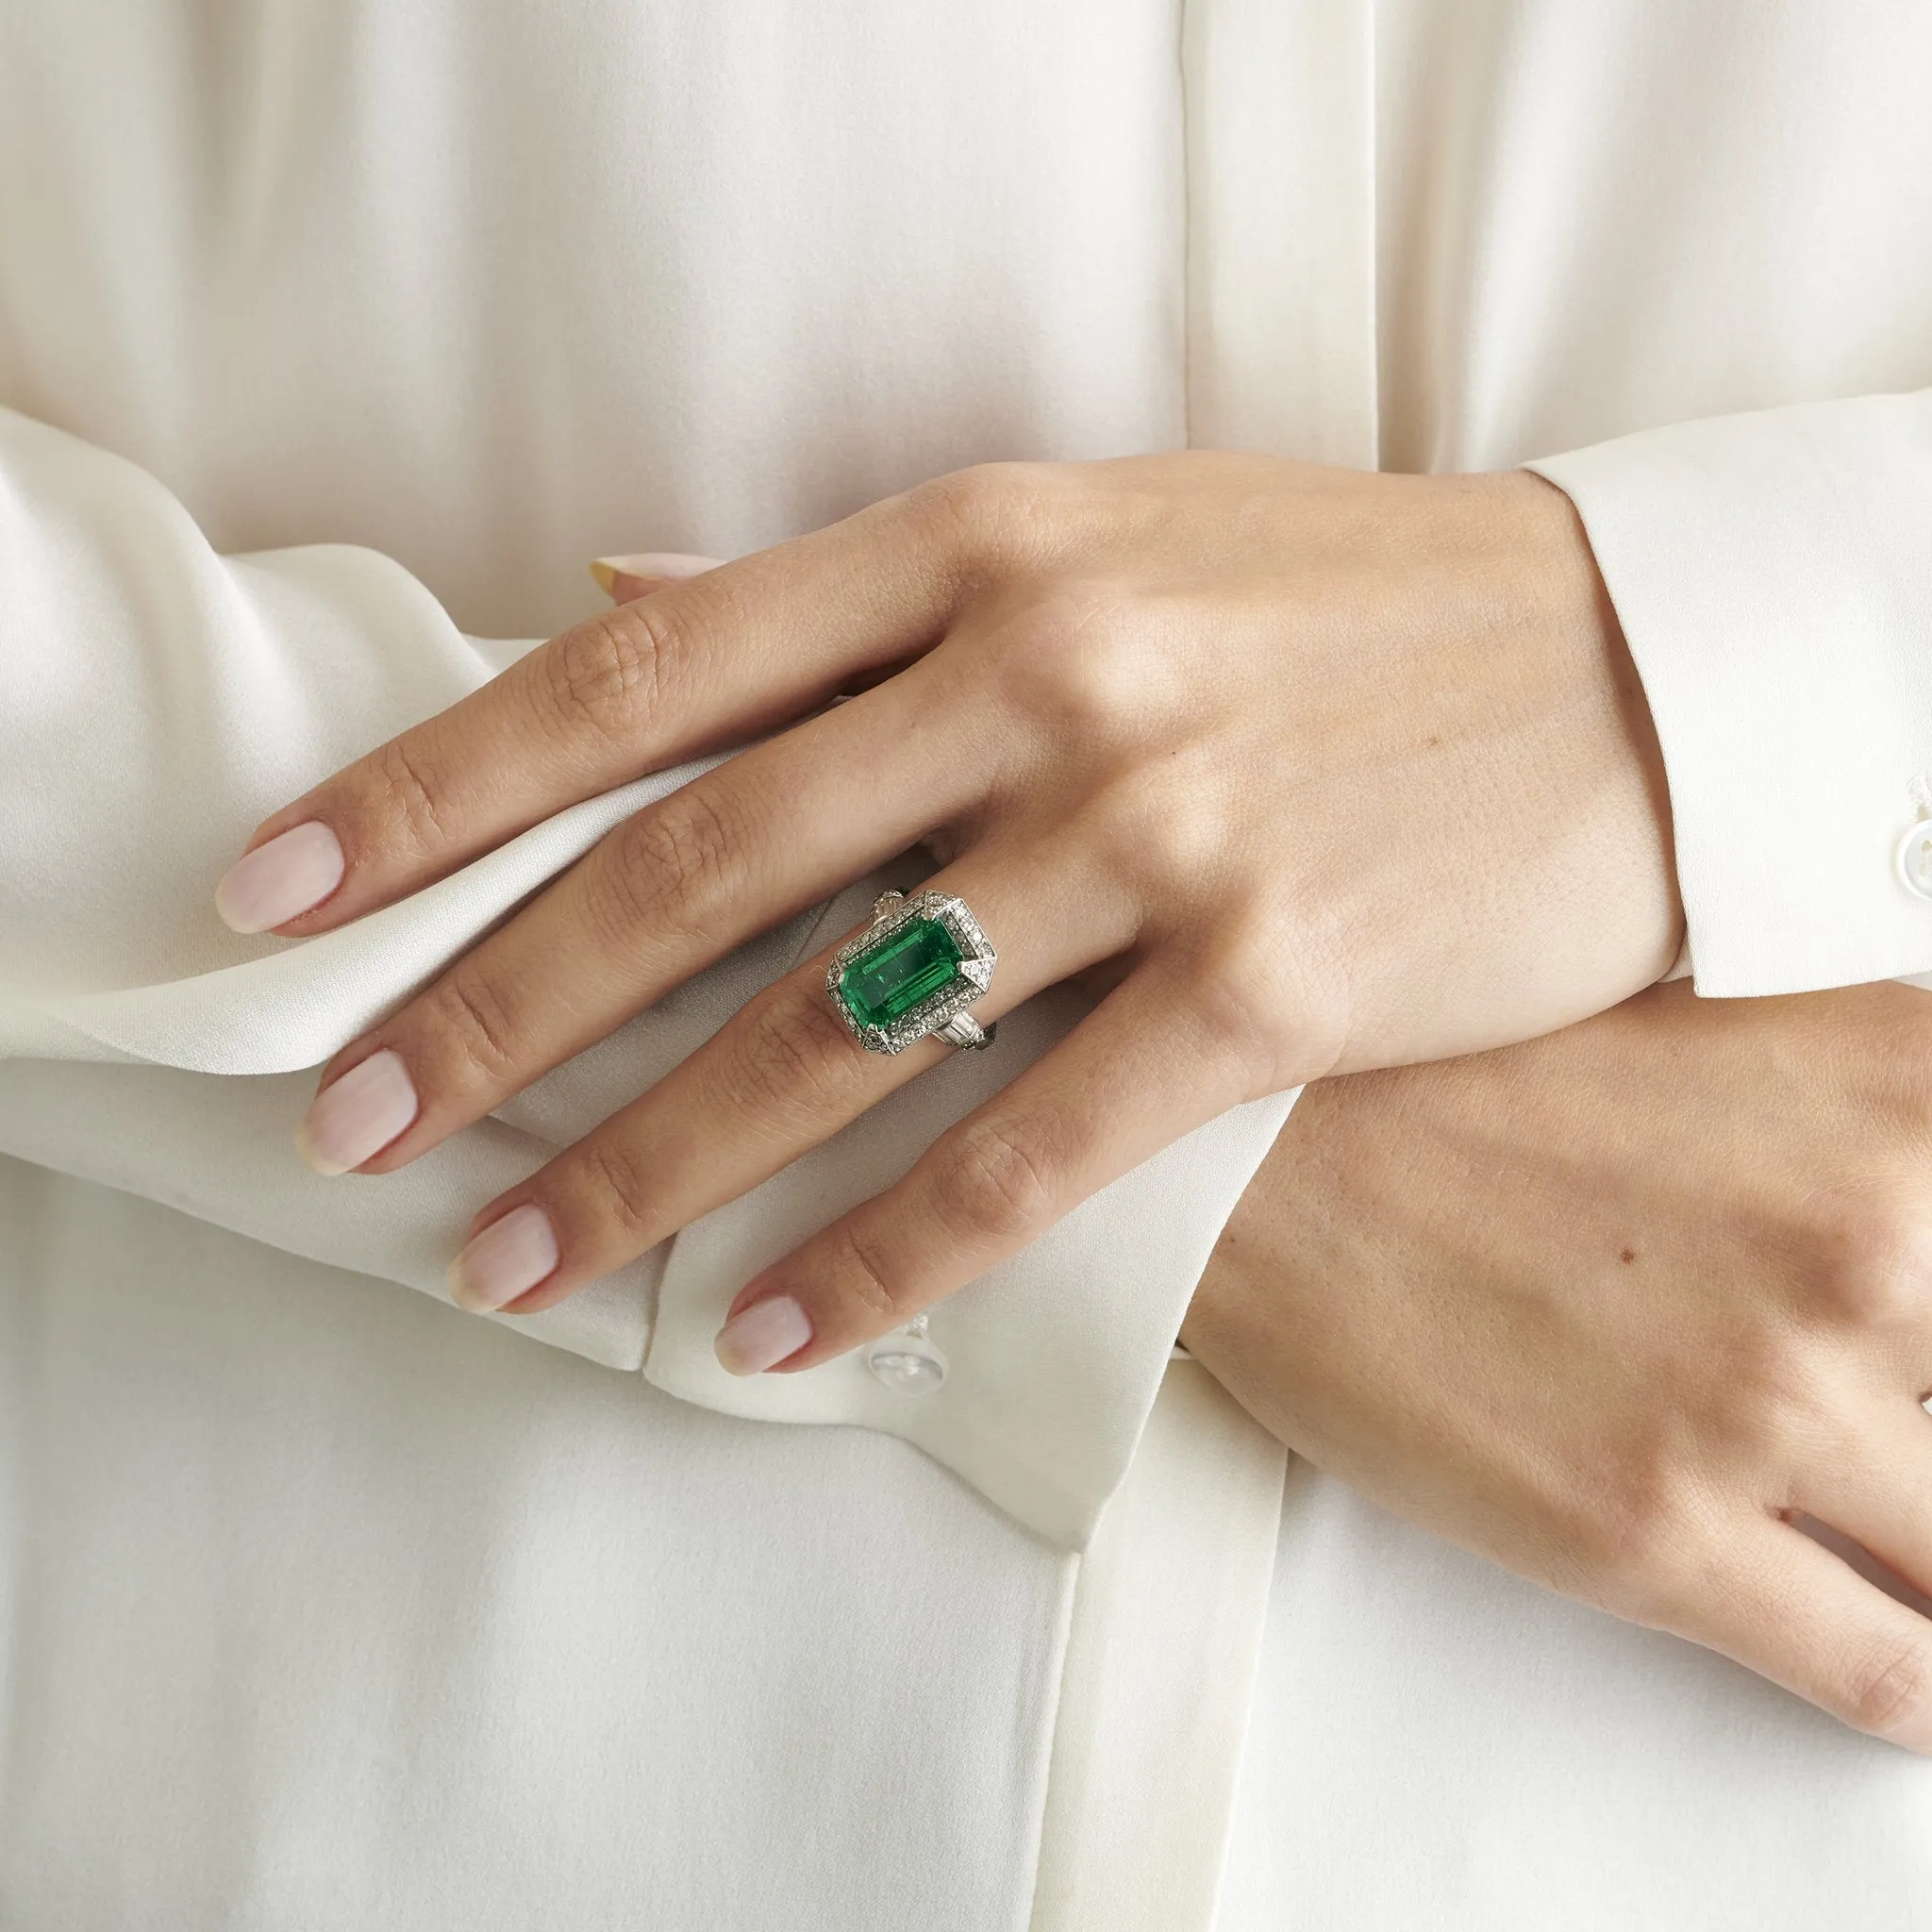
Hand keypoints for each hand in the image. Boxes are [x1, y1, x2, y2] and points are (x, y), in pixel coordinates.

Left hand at [212, 456, 1676, 1372]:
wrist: (1623, 667)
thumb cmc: (1337, 603)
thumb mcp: (1096, 530)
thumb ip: (858, 596)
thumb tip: (614, 598)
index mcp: (975, 544)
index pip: (643, 676)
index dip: (439, 788)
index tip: (287, 892)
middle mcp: (1044, 676)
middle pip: (698, 873)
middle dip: (495, 1014)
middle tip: (350, 1121)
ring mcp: (1159, 831)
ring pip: (836, 1034)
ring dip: (649, 1165)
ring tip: (513, 1262)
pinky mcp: (1272, 983)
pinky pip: (1031, 1151)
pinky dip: (882, 1255)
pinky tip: (769, 1333)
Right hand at [1182, 978, 1931, 1749]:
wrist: (1261, 1155)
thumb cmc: (1449, 1082)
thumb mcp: (1722, 1019)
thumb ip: (1882, 1106)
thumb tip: (1921, 1212)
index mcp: (1899, 1098)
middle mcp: (1864, 1249)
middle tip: (1887, 1435)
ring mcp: (1765, 1400)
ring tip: (1903, 1551)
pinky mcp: (1659, 1534)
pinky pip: (1887, 1673)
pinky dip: (1920, 1693)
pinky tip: (1909, 1668)